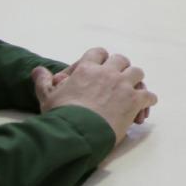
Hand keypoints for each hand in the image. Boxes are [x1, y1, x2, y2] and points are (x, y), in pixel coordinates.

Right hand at [33, 48, 157, 144]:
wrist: (76, 133)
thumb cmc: (59, 116)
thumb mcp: (46, 97)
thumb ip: (43, 81)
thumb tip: (37, 69)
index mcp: (87, 69)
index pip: (98, 53)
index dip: (100, 59)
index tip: (101, 67)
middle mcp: (107, 72)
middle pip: (121, 60)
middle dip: (121, 67)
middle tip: (119, 79)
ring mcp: (122, 85)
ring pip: (137, 73)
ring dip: (136, 81)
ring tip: (134, 91)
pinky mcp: (134, 100)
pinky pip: (148, 95)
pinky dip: (148, 100)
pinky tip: (144, 109)